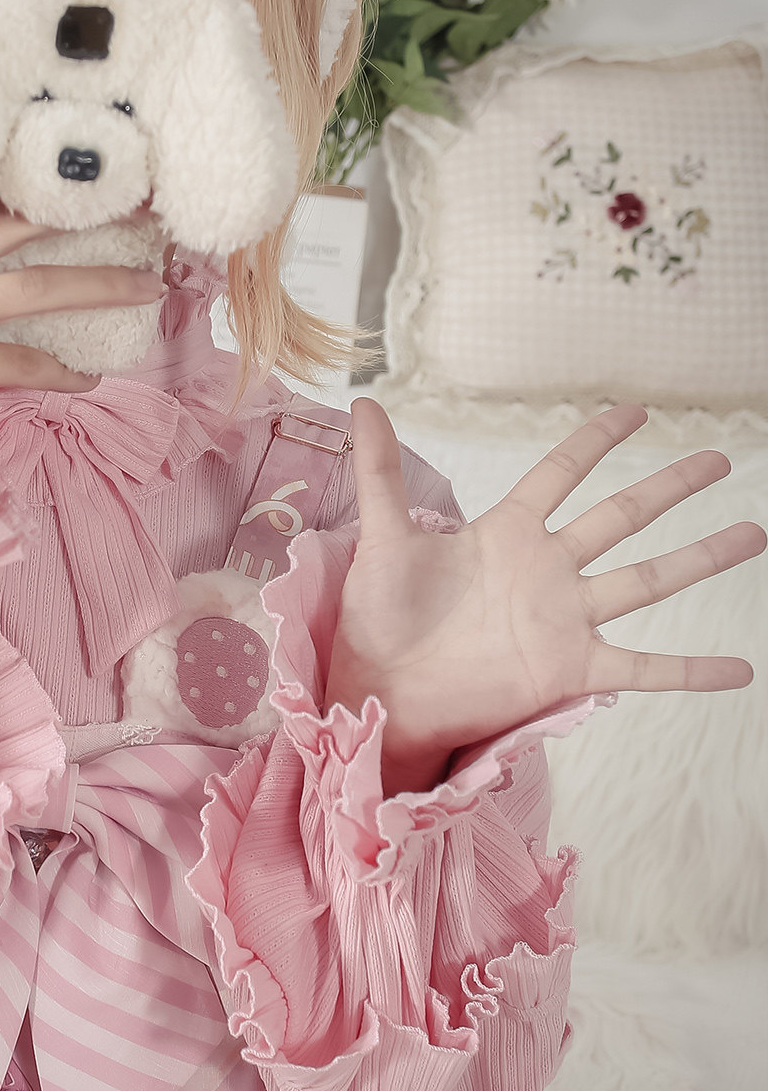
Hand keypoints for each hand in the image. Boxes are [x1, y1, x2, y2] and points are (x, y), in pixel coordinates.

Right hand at [0, 201, 164, 433]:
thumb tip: (16, 215)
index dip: (46, 180)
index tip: (98, 170)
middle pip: (22, 226)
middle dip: (89, 216)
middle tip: (144, 212)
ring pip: (37, 287)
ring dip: (101, 287)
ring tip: (146, 288)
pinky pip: (28, 362)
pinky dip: (65, 372)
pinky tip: (90, 376)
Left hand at [323, 399, 766, 795]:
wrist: (381, 689)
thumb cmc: (378, 617)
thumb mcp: (381, 538)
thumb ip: (380, 471)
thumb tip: (362, 401)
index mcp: (505, 533)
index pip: (560, 473)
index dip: (596, 440)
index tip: (635, 410)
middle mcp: (545, 570)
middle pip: (621, 516)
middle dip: (669, 487)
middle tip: (720, 457)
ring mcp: (564, 619)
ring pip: (647, 580)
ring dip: (701, 558)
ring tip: (754, 533)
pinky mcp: (570, 669)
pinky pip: (643, 669)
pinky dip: (690, 672)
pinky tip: (739, 673)